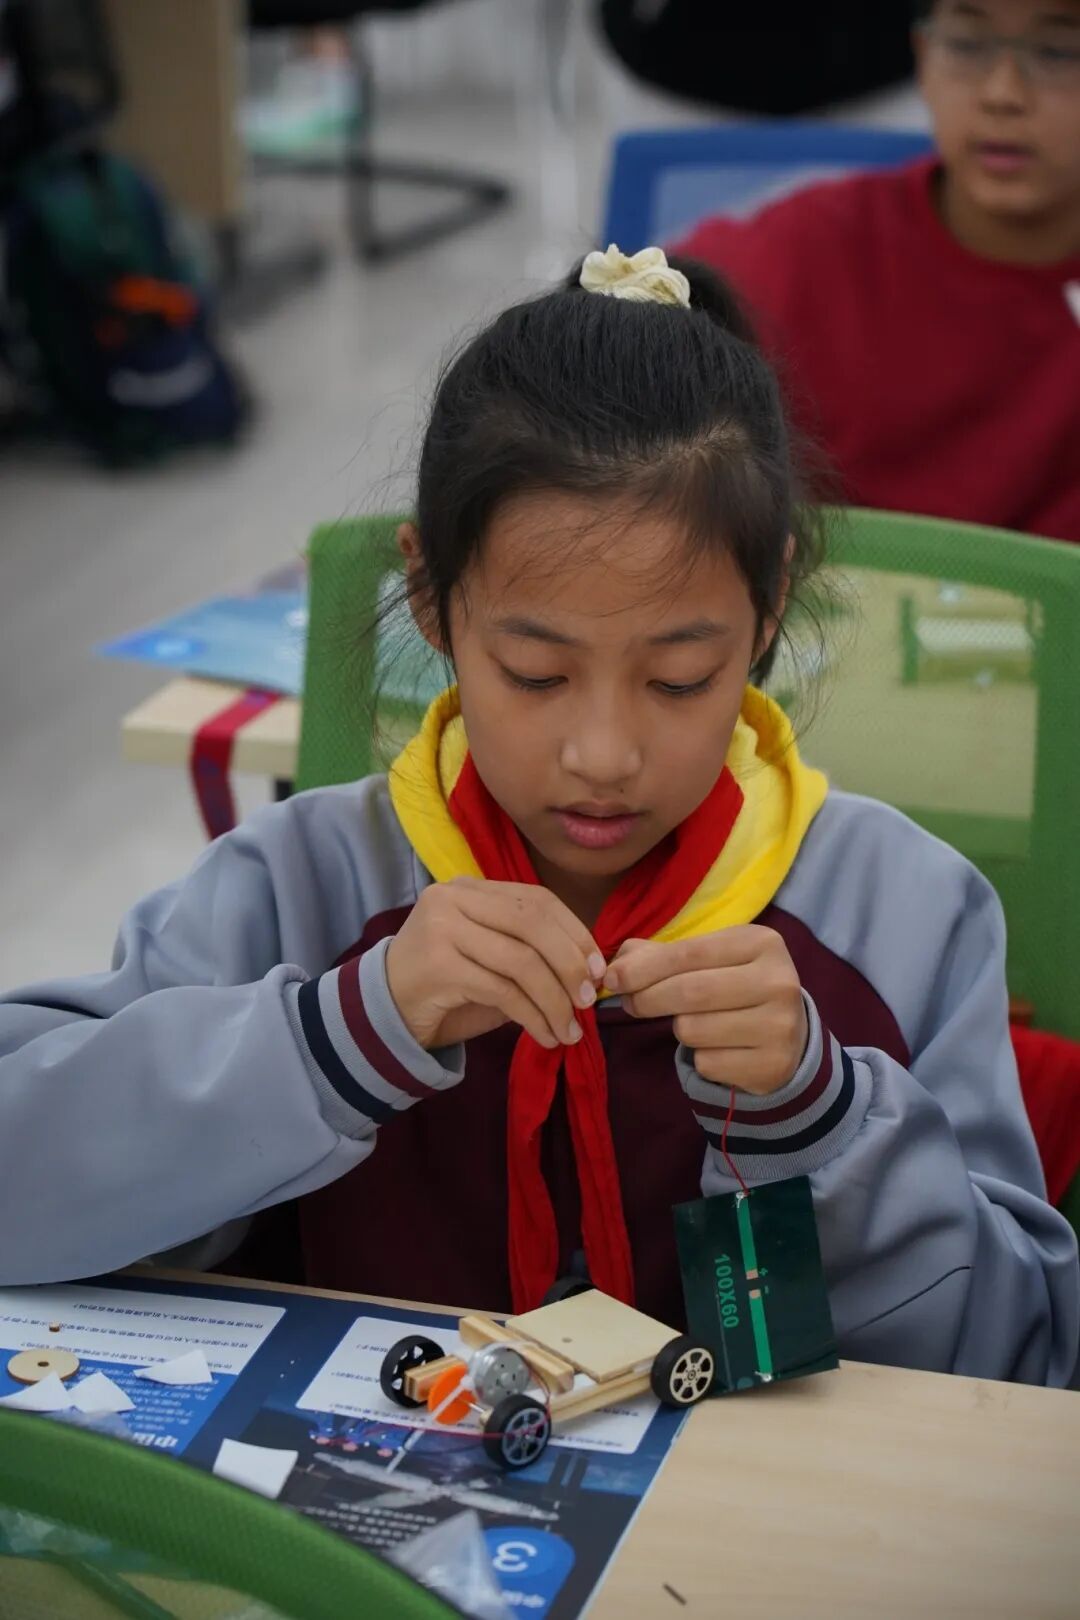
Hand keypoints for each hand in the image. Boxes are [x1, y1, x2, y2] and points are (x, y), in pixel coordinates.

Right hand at [386, 878, 605, 1051]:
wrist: (382, 1011)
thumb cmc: (444, 986)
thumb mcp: (489, 958)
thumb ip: (529, 952)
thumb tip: (588, 970)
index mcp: (470, 888)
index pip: (537, 899)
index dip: (575, 932)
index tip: (598, 967)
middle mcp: (453, 899)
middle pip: (533, 923)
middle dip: (569, 963)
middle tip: (588, 998)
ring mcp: (442, 929)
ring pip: (521, 961)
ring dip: (554, 1000)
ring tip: (570, 1029)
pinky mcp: (438, 966)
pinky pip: (503, 991)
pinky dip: (532, 1017)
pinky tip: (545, 1036)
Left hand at [604, 927, 807, 1094]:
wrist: (788, 1033)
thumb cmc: (735, 985)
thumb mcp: (708, 959)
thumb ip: (660, 956)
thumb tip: (615, 968)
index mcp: (762, 942)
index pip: (688, 952)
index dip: (642, 968)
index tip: (612, 979)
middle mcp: (779, 981)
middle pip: (689, 992)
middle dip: (647, 999)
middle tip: (632, 1003)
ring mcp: (780, 1025)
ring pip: (693, 1030)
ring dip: (679, 1029)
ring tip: (693, 1023)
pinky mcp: (773, 1064)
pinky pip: (707, 1063)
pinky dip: (700, 1058)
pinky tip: (718, 1048)